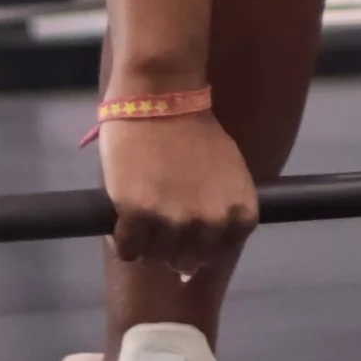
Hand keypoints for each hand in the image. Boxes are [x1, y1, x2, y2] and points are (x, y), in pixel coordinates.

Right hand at [100, 104, 258, 275]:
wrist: (161, 97)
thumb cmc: (195, 131)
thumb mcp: (229, 174)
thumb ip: (221, 212)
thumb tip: (196, 263)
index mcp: (238, 213)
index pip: (217, 254)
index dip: (197, 243)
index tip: (184, 227)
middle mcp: (210, 222)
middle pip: (185, 261)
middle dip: (170, 247)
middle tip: (157, 221)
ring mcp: (173, 219)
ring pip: (155, 258)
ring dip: (145, 245)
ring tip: (139, 218)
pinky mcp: (137, 213)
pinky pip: (127, 250)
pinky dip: (121, 242)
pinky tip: (121, 222)